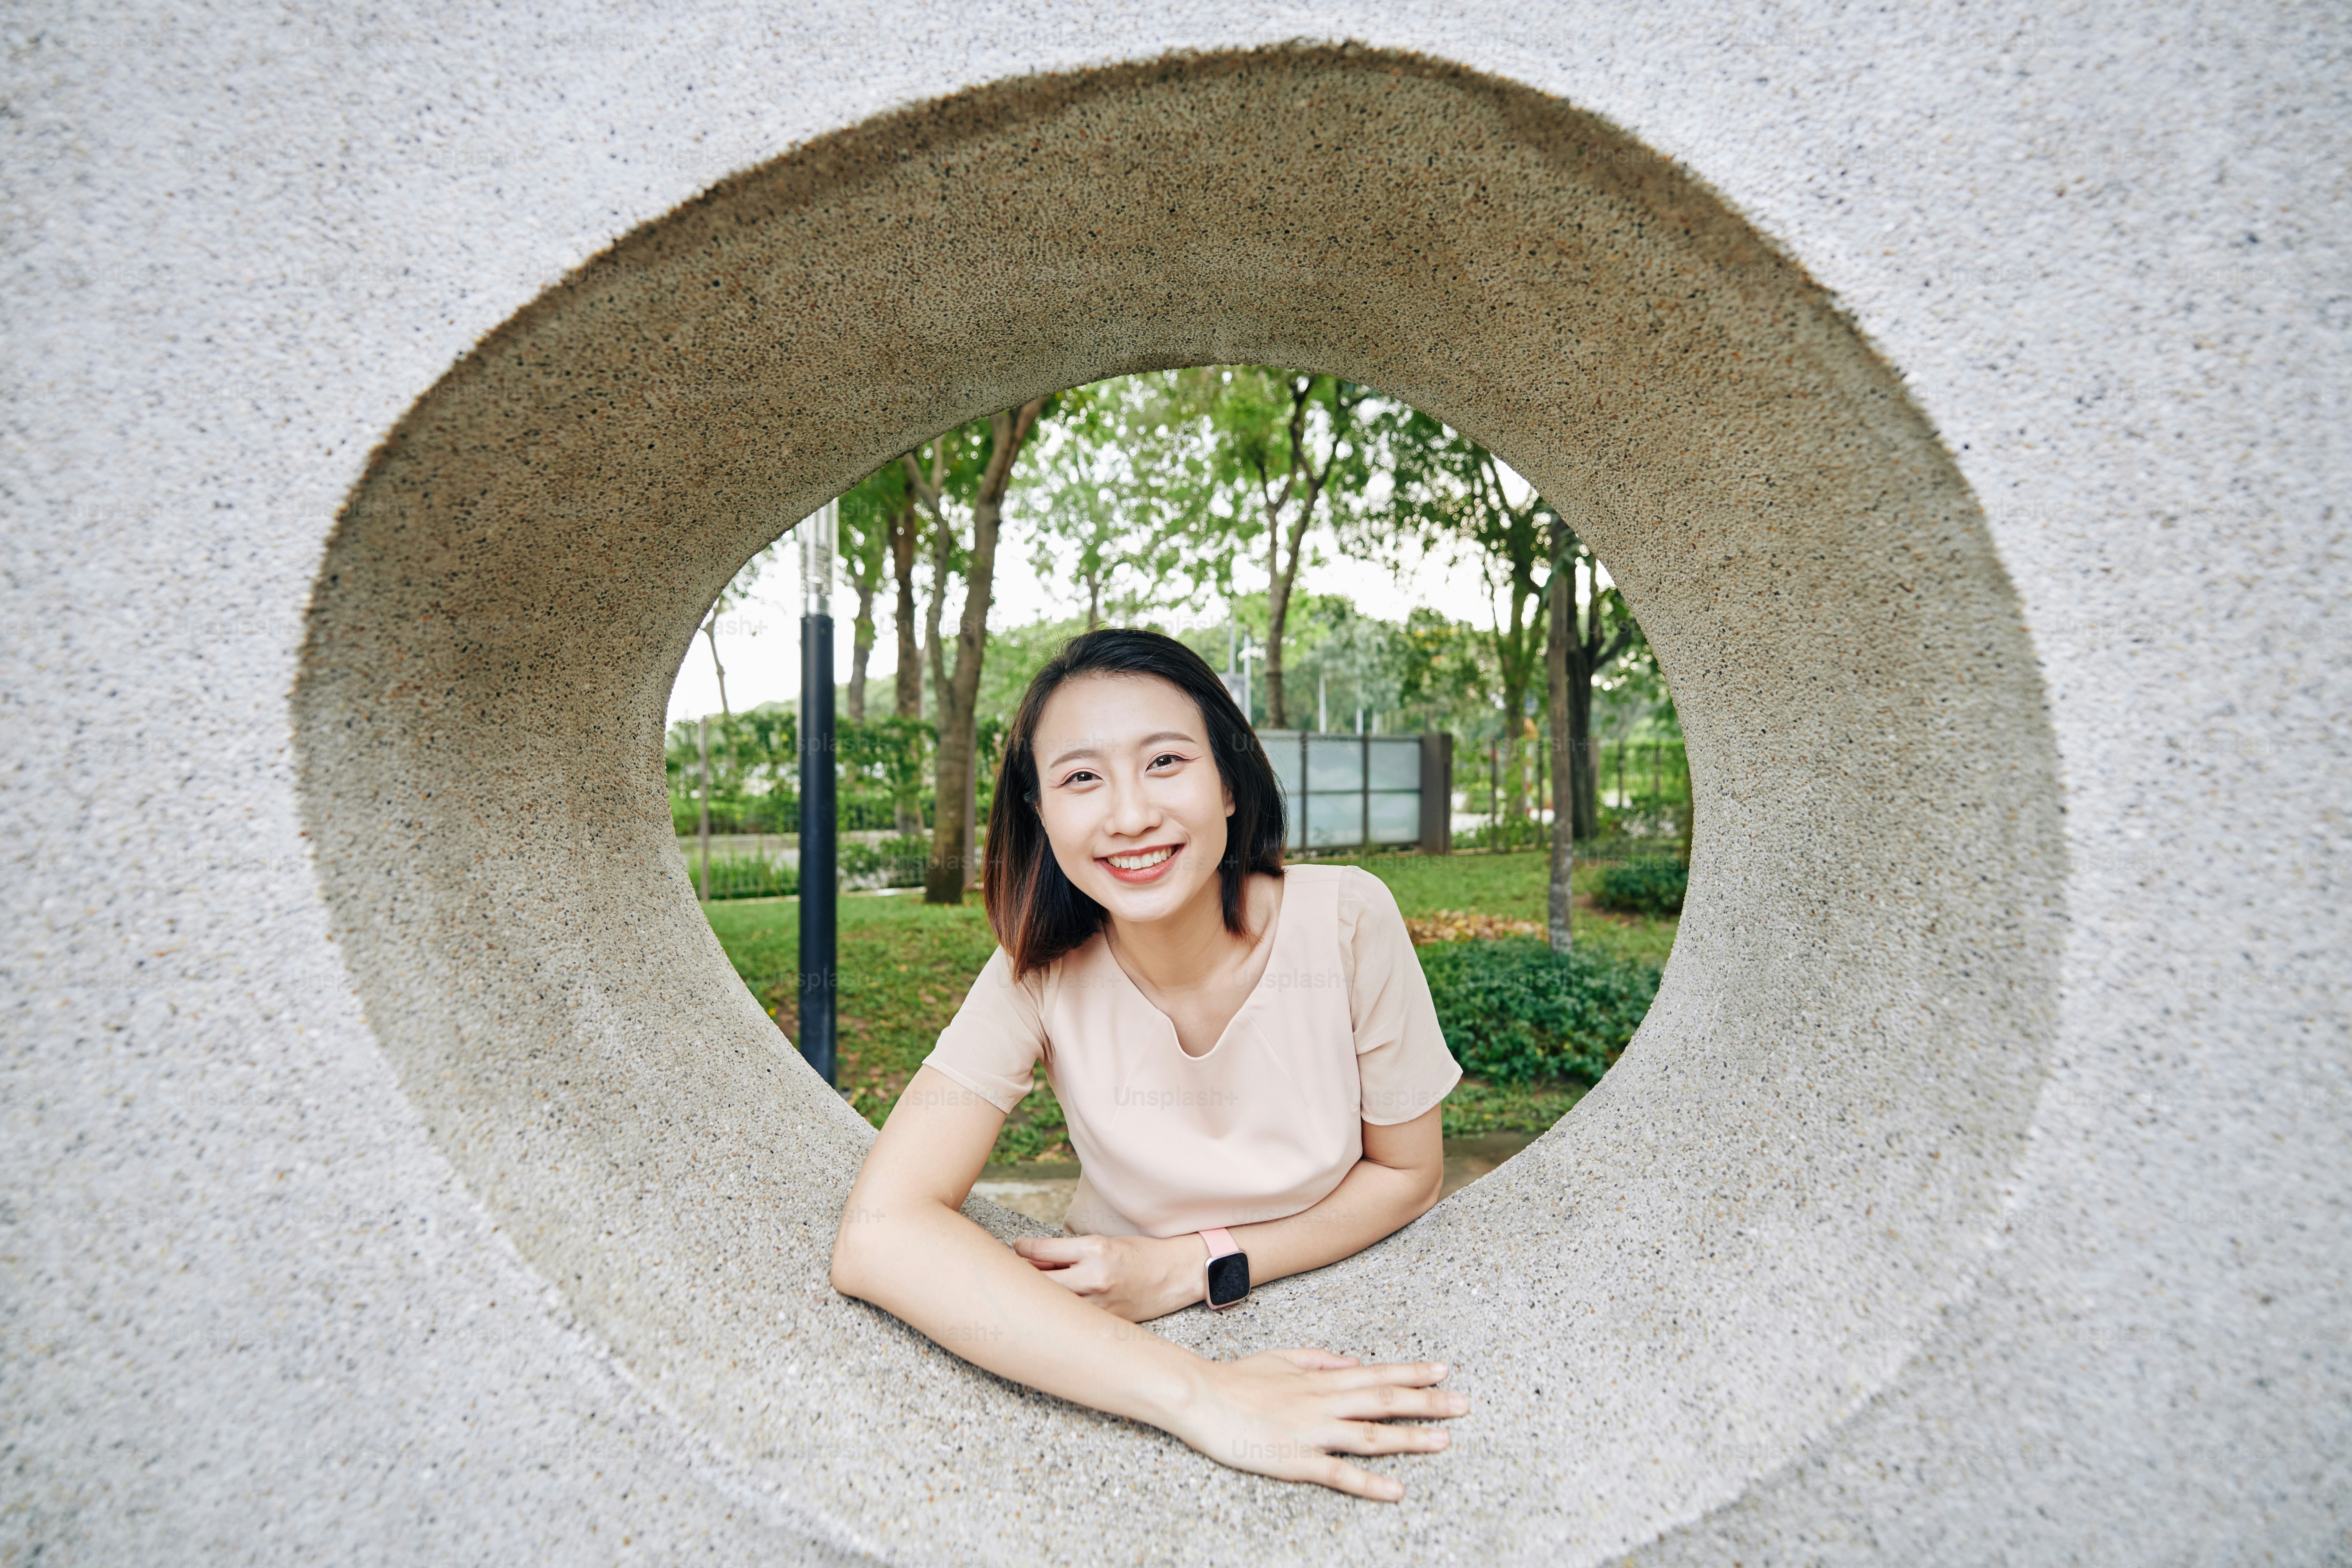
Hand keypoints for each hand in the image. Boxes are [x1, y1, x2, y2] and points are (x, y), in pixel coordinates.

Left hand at [1012, 1231, 1204, 1321]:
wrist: (1177, 1274)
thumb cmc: (1139, 1253)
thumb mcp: (1103, 1241)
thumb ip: (1068, 1252)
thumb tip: (1032, 1258)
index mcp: (1094, 1249)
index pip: (1041, 1250)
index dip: (1022, 1249)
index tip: (1016, 1248)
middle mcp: (1094, 1277)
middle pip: (1039, 1282)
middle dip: (1023, 1277)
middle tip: (1015, 1274)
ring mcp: (1100, 1304)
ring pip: (1052, 1305)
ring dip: (1040, 1298)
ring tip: (1033, 1293)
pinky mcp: (1106, 1321)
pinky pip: (1072, 1319)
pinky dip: (1060, 1313)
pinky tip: (1056, 1310)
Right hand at [1171, 1348, 1465, 1500]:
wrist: (1201, 1397)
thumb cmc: (1238, 1378)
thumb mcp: (1283, 1357)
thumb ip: (1321, 1359)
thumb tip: (1353, 1362)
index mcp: (1321, 1378)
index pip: (1377, 1373)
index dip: (1412, 1372)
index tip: (1443, 1370)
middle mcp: (1323, 1402)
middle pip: (1384, 1401)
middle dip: (1427, 1403)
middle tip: (1463, 1405)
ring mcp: (1312, 1432)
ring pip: (1370, 1436)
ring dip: (1409, 1439)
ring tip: (1443, 1442)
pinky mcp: (1296, 1461)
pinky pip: (1338, 1474)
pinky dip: (1369, 1483)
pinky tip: (1395, 1490)